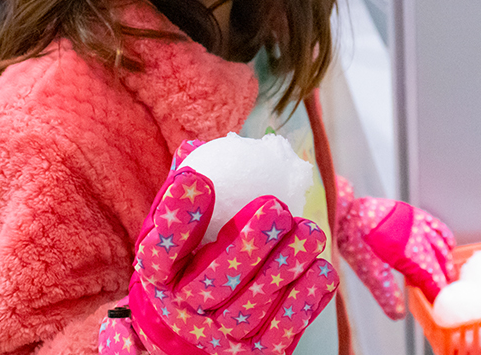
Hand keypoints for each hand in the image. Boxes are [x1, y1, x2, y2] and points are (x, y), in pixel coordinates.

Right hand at [120, 140, 338, 354]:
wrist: (194, 327)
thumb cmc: (193, 261)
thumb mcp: (180, 228)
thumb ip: (186, 192)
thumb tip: (197, 147)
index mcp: (159, 275)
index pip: (160, 249)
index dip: (178, 217)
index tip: (199, 179)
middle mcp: (184, 310)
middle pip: (212, 284)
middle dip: (248, 243)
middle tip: (277, 206)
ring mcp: (219, 336)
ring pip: (251, 308)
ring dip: (285, 267)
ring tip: (310, 232)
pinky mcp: (256, 352)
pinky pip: (281, 331)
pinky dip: (305, 301)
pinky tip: (321, 269)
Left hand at [335, 177, 455, 319]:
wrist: (347, 213)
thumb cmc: (356, 241)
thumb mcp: (368, 273)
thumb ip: (386, 294)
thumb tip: (398, 315)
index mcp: (408, 253)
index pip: (429, 276)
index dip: (436, 290)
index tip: (440, 302)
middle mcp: (417, 237)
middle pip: (437, 262)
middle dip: (444, 278)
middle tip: (447, 292)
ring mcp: (417, 223)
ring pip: (439, 245)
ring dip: (446, 261)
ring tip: (449, 274)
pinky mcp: (413, 213)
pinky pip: (435, 225)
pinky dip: (444, 236)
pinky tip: (449, 245)